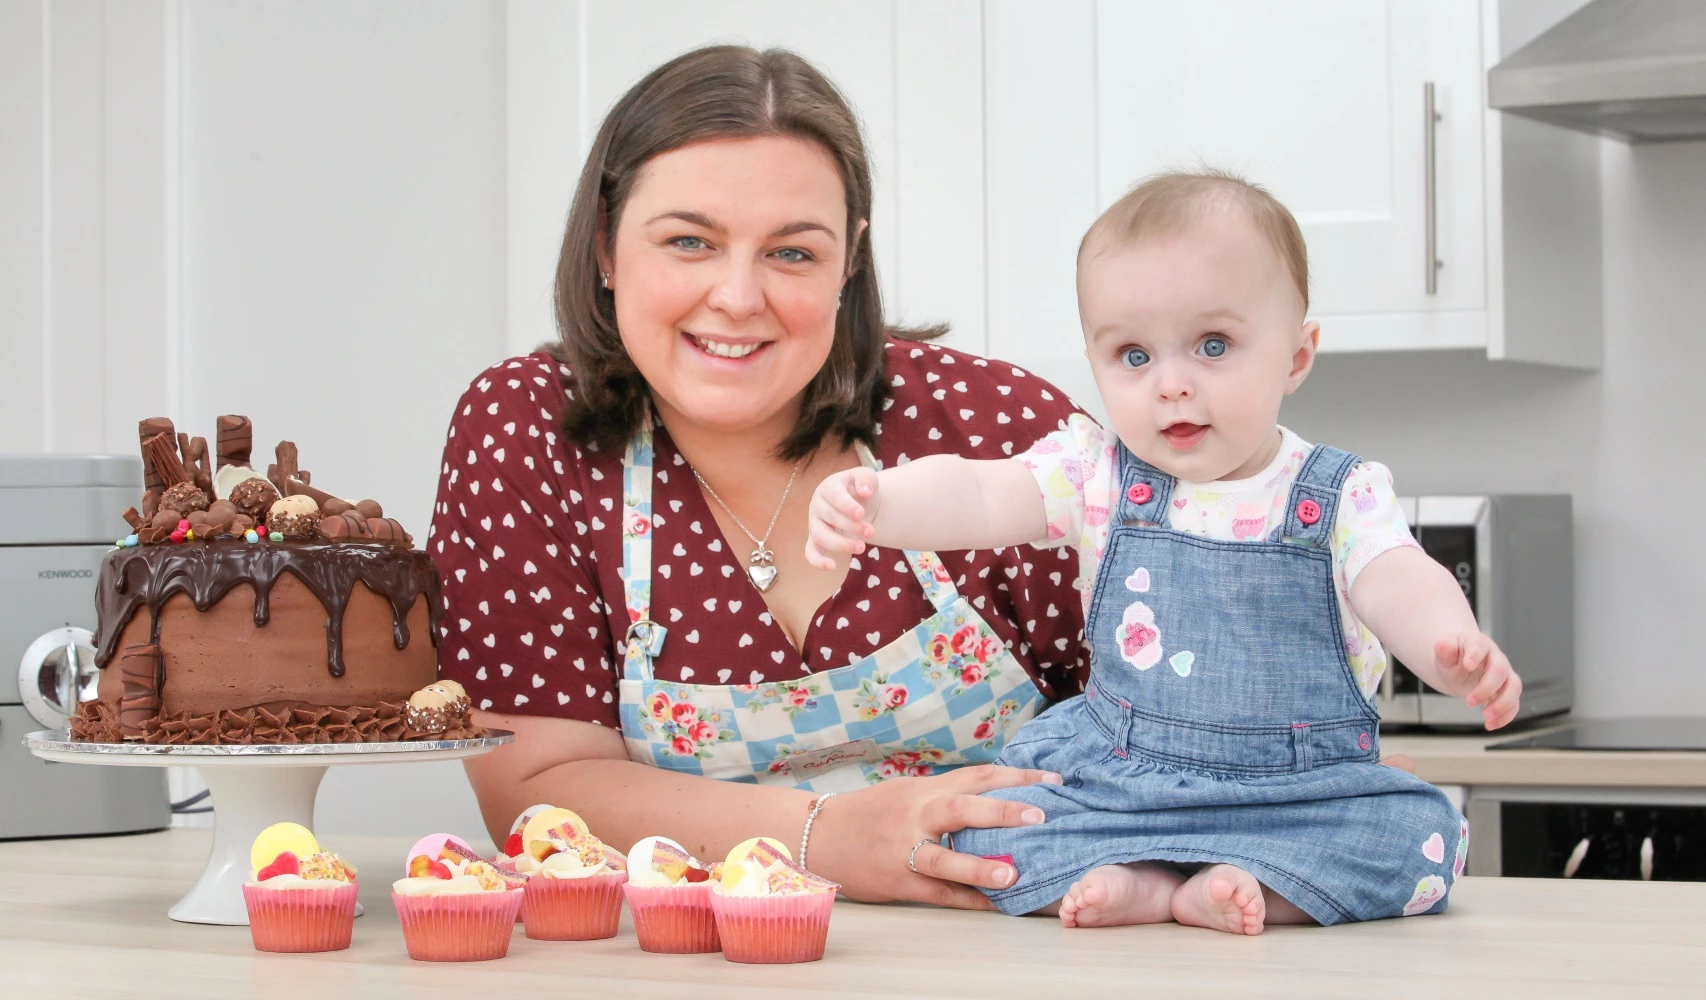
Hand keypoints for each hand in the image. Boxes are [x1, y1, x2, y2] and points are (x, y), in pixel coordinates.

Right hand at [804, 466, 879, 570]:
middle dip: (851, 526)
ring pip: (821, 536)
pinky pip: (811, 552)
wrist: (858, 503)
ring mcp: (815, 524)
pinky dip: (817, 561)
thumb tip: (864, 491)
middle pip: (830, 517)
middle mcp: (817, 505)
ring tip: (862, 547)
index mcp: (828, 488)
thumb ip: (866, 479)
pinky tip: (831, 566)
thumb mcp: (866, 477)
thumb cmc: (859, 489)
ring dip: (841, 544)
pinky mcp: (815, 540)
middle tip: (871, 532)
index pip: (834, 496)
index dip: (847, 505)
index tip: (861, 513)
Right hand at [806, 764, 1060, 908]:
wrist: (821, 834)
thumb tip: (1000, 795)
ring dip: (978, 866)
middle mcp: (916, 815)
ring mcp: (904, 850)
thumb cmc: (873, 812)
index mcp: (925, 789)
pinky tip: (992, 906)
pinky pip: (935, 893)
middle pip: (961, 807)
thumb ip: (949, 793)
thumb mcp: (910, 791)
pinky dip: (964, 900)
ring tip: (1012, 874)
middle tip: (1041, 814)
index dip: (1016, 776)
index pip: (977, 775)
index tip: (1054, 780)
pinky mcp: (897, 881)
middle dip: (1001, 810)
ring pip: (942, 859)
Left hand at [1430, 632, 1522, 729]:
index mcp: (1478, 644)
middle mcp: (1495, 658)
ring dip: (1502, 704)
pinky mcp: (1507, 690)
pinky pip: (1514, 703)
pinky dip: (1505, 716)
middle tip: (1469, 702)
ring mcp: (1505, 674)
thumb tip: (1441, 644)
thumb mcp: (1445, 655)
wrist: (1462, 665)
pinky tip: (1491, 725)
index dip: (1475, 654)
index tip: (1468, 664)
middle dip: (1487, 688)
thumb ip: (1444, 650)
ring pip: (1514, 687)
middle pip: (1500, 670)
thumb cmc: (1455, 658)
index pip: (1479, 646)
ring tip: (1485, 717)